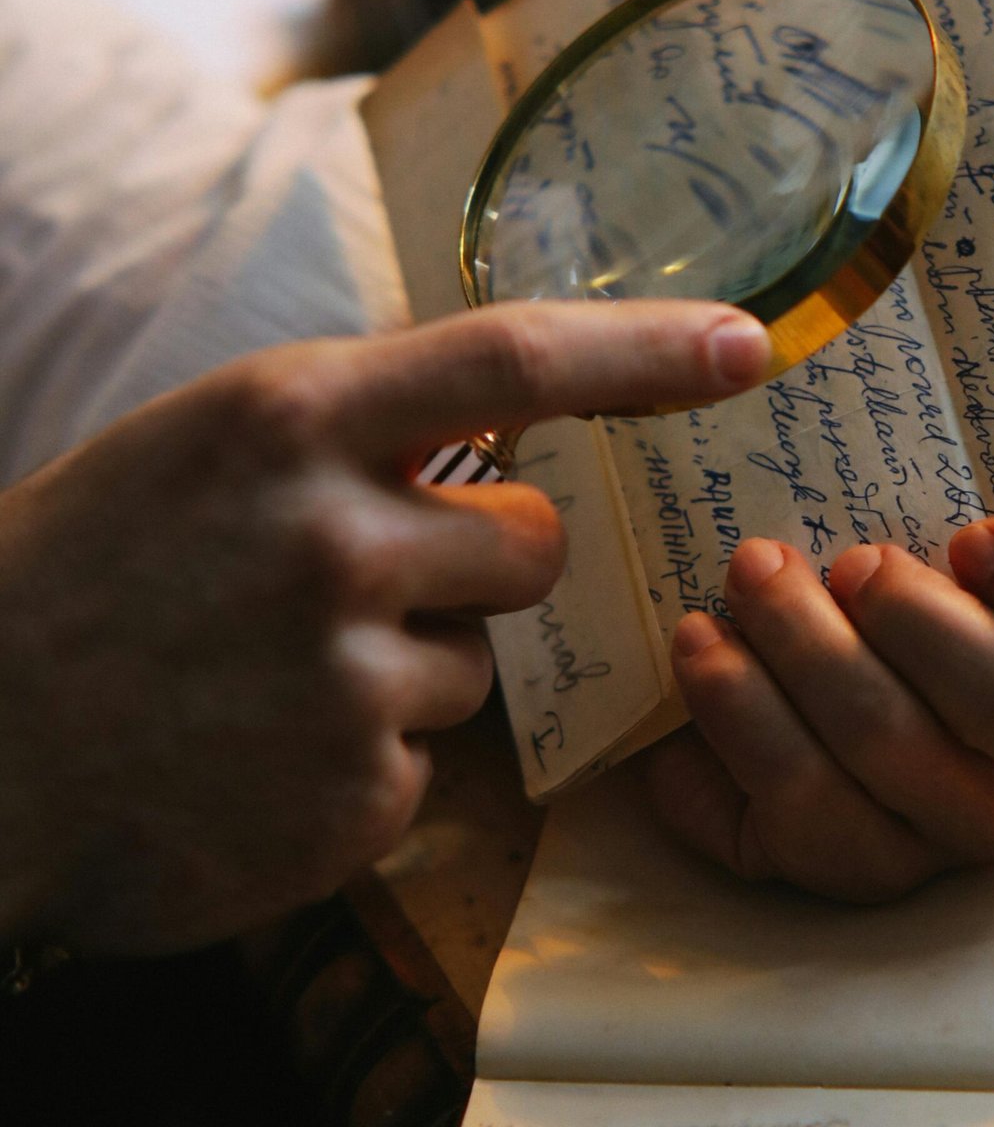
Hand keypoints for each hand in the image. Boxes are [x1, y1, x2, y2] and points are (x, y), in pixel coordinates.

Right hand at [0, 300, 768, 954]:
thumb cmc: (96, 568)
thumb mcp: (214, 444)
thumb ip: (363, 426)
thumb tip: (513, 421)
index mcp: (291, 420)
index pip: (516, 360)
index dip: (648, 349)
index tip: (751, 342)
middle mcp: (333, 541)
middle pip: (539, 539)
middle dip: (494, 555)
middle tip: (373, 574)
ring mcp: (347, 678)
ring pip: (485, 658)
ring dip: (417, 662)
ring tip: (279, 675)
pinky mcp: (356, 797)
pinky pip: (433, 757)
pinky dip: (373, 752)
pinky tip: (266, 750)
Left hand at [644, 479, 993, 901]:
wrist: (799, 591)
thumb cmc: (924, 536)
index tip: (972, 528)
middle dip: (917, 636)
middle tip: (840, 559)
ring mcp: (944, 820)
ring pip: (896, 779)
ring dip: (806, 676)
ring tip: (738, 588)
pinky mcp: (843, 857)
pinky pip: (800, 834)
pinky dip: (735, 744)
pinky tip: (696, 668)